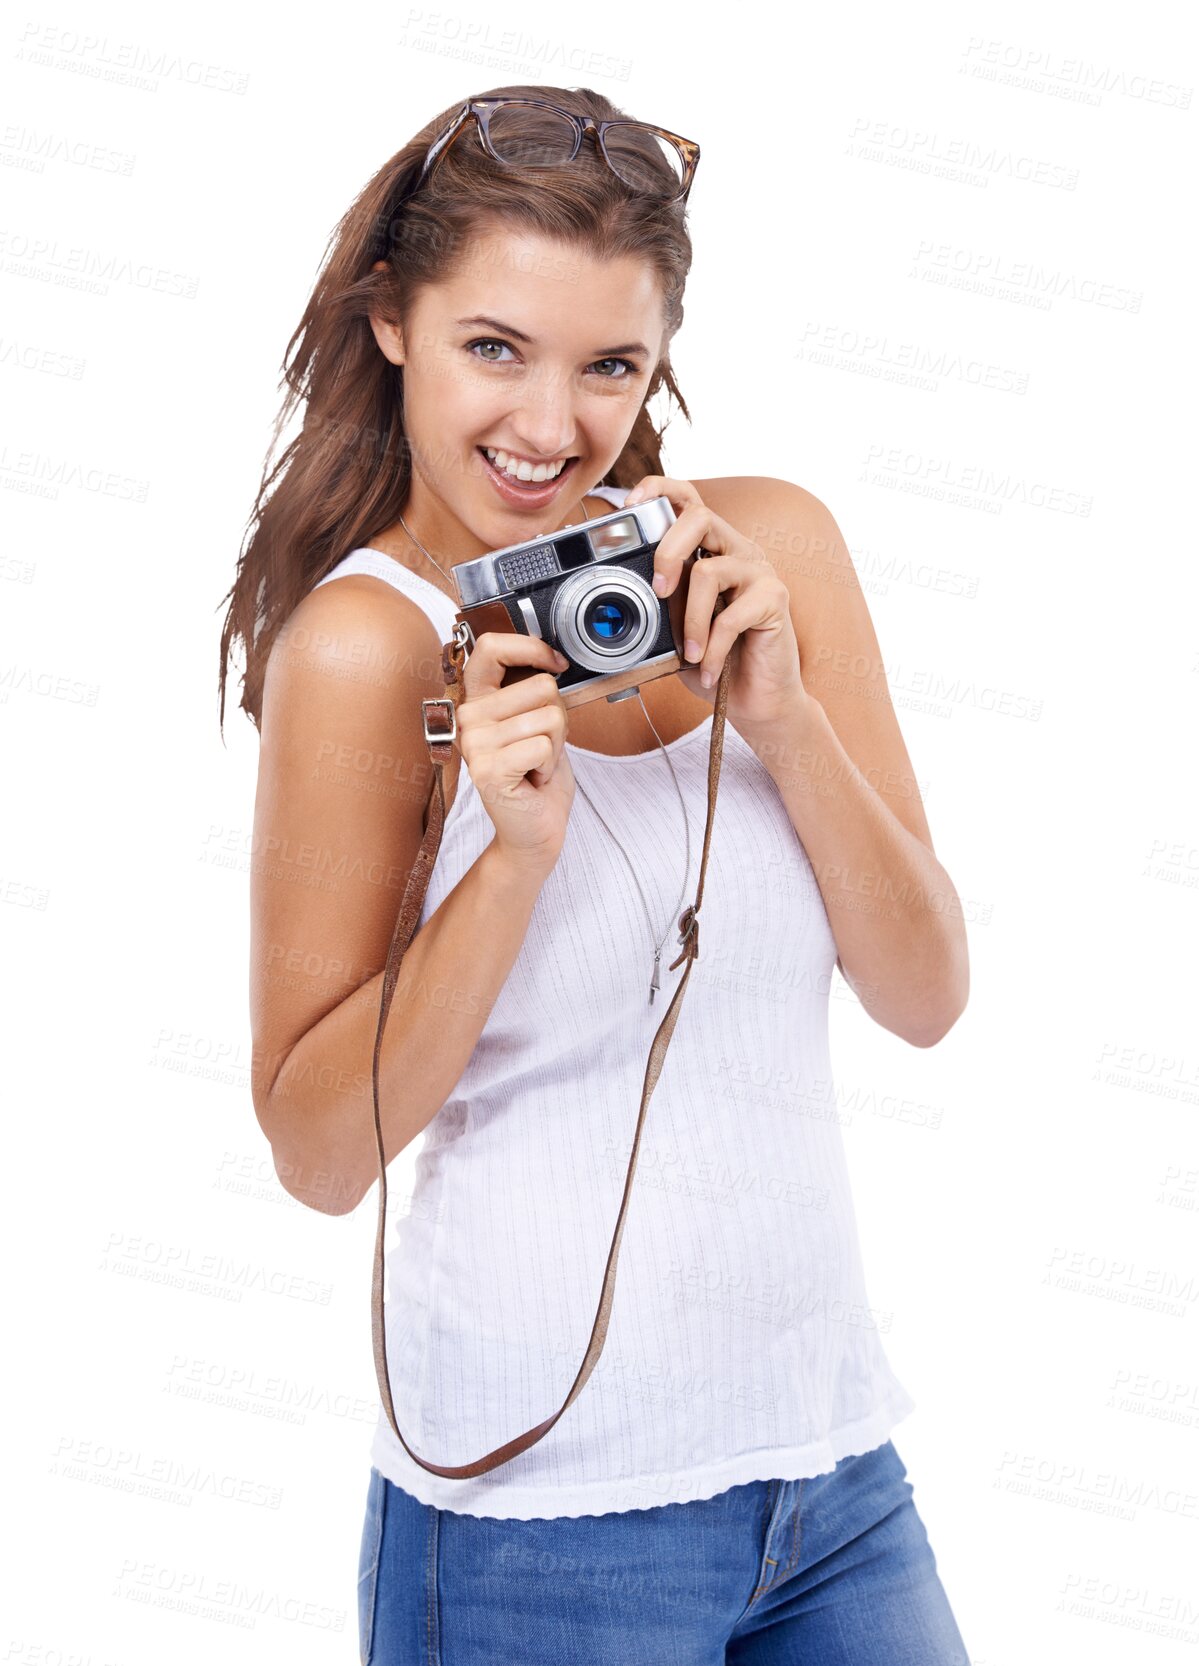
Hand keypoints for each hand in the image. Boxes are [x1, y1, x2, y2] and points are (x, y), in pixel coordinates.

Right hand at [456, 632, 575, 875]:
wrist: (534, 829)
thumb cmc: (537, 775)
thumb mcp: (537, 722)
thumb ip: (534, 691)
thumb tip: (552, 660)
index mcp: (478, 700)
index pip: (492, 648)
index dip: (530, 647)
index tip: (555, 663)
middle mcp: (469, 718)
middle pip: (541, 686)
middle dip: (556, 718)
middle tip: (539, 747)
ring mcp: (475, 744)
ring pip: (549, 717)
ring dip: (555, 745)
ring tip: (535, 764)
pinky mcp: (488, 769)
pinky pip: (543, 745)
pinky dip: (550, 763)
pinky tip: (532, 778)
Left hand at [625, 476, 807, 733]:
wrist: (755, 701)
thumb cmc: (711, 661)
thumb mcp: (673, 629)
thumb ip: (657, 603)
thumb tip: (618, 594)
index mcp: (712, 548)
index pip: (688, 499)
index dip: (658, 491)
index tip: (629, 509)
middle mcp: (738, 550)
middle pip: (699, 516)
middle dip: (667, 552)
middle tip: (658, 592)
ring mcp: (759, 572)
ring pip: (709, 571)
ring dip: (689, 621)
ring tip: (689, 653)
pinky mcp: (775, 599)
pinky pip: (732, 615)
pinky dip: (712, 648)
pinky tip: (707, 668)